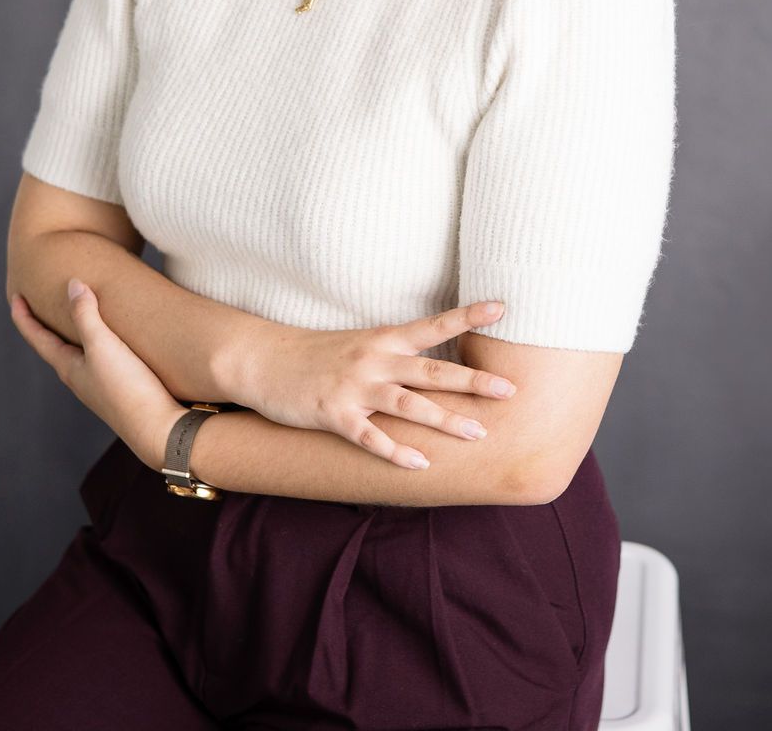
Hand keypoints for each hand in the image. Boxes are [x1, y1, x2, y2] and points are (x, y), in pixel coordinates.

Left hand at [9, 280, 182, 472]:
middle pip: (55, 346)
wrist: (158, 428)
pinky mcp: (122, 386)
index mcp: (68, 368)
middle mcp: (80, 377)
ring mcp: (100, 384)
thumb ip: (86, 315)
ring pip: (79, 352)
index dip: (24, 317)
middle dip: (47, 324)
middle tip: (41, 302)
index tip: (16, 296)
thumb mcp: (103, 346)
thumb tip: (73, 285)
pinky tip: (114, 337)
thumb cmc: (127, 388)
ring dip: (74, 332)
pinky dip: (98, 340)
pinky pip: (101, 357)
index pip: (38, 338)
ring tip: (78, 315)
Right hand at [236, 300, 518, 470]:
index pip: (434, 325)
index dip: (468, 315)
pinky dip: (395, 451)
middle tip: (508, 388)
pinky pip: (370, 437)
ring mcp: (354, 388)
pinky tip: (419, 465)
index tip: (502, 307)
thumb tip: (436, 369)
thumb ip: (395, 354)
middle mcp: (374, 359)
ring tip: (478, 433)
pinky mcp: (334, 415)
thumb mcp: (360, 344)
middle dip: (472, 381)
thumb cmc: (316, 354)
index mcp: (383, 339)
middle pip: (431, 370)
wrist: (263, 359)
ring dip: (445, 420)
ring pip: (408, 405)